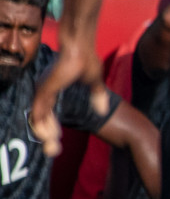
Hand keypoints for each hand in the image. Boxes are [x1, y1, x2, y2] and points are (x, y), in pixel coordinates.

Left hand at [30, 41, 109, 158]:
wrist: (80, 48)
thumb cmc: (85, 60)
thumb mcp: (94, 83)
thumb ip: (97, 96)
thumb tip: (102, 109)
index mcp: (53, 88)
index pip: (49, 112)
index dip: (52, 127)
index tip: (57, 141)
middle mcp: (44, 90)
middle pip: (41, 118)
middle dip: (47, 136)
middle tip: (53, 151)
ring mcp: (43, 90)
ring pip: (38, 117)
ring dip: (45, 134)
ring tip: (53, 148)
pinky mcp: (45, 89)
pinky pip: (40, 111)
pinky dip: (43, 124)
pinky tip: (50, 135)